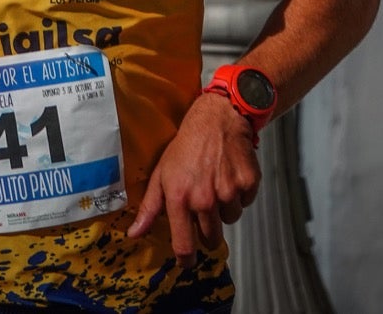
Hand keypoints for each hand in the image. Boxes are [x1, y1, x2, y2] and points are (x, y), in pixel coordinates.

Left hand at [127, 91, 261, 266]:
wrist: (217, 120)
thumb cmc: (185, 148)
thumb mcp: (161, 175)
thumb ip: (149, 208)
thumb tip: (134, 235)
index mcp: (180, 199)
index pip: (184, 244)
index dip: (186, 259)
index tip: (187, 262)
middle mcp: (205, 199)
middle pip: (212, 238)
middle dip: (207, 231)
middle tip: (203, 209)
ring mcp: (229, 192)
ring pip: (230, 219)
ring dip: (224, 209)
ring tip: (215, 184)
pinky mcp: (248, 184)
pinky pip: (245, 203)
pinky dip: (239, 194)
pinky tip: (229, 175)